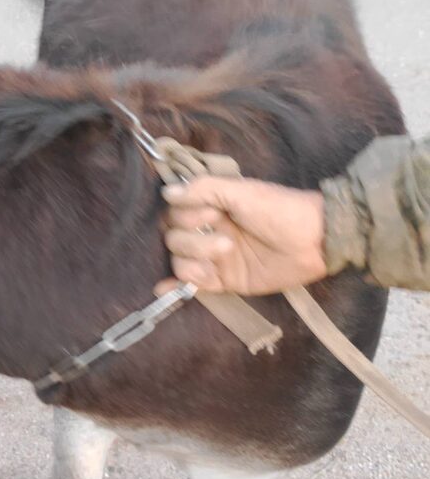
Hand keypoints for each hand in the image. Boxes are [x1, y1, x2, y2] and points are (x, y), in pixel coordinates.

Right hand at [155, 176, 327, 295]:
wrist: (314, 241)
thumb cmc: (280, 210)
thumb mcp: (242, 191)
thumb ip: (204, 189)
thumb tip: (166, 192)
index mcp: (211, 208)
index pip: (174, 214)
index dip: (185, 217)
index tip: (211, 215)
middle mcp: (208, 232)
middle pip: (173, 239)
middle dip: (194, 241)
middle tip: (227, 241)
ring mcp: (214, 258)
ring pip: (180, 261)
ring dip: (195, 260)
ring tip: (226, 256)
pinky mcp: (223, 281)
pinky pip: (192, 285)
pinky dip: (178, 286)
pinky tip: (165, 289)